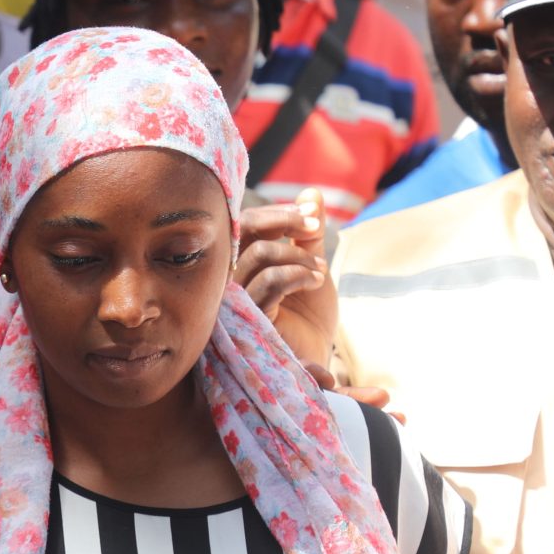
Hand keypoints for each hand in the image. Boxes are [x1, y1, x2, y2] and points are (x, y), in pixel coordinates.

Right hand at [235, 189, 336, 369]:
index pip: (246, 224)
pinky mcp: (250, 320)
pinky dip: (297, 273)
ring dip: (297, 254)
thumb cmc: (310, 316)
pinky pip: (270, 282)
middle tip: (315, 226)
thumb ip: (309, 232)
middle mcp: (234, 279)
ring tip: (319, 269)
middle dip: (283, 221)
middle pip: (245, 230)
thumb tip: (310, 192)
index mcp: (245, 263)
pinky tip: (314, 280)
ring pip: (260, 255)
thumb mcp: (312, 265)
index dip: (277, 213)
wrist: (319, 361)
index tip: (311, 212)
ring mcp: (239, 299)